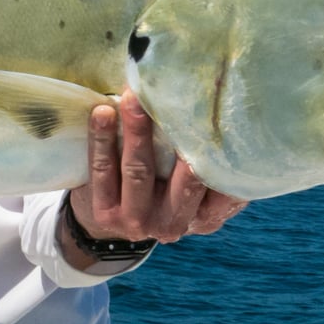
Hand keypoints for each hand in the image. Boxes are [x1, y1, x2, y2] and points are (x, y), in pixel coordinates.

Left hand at [67, 88, 246, 251]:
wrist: (110, 228)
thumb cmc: (162, 189)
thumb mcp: (193, 188)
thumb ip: (208, 164)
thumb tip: (218, 109)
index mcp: (206, 217)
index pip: (222, 186)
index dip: (220, 150)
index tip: (217, 112)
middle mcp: (175, 224)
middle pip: (185, 178)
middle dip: (180, 134)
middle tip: (175, 95)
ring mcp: (138, 222)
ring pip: (140, 171)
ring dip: (137, 131)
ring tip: (133, 98)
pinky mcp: (106, 214)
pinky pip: (103, 171)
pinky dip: (101, 139)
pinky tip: (102, 112)